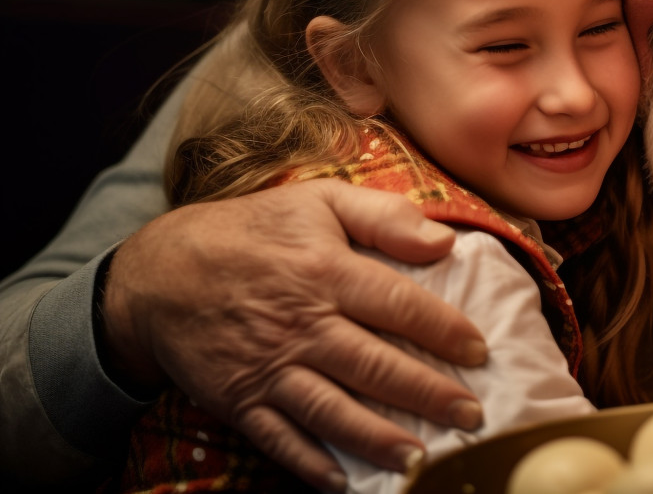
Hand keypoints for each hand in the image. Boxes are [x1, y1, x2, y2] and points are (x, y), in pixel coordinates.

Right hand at [99, 179, 487, 491]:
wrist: (160, 273)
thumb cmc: (253, 232)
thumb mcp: (318, 201)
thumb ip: (384, 216)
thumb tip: (443, 240)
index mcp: (326, 272)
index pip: (398, 305)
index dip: (443, 330)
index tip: (478, 350)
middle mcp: (302, 325)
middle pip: (374, 366)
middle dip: (427, 395)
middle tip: (471, 415)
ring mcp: (269, 367)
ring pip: (333, 410)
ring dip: (379, 439)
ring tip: (422, 460)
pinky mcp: (240, 399)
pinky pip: (280, 438)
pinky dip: (311, 464)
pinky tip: (345, 482)